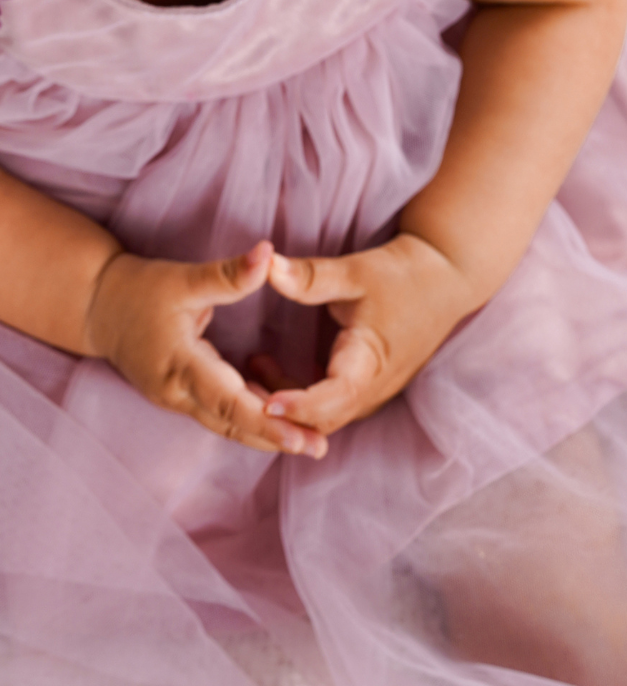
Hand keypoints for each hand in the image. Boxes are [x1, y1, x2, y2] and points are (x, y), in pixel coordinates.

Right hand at [86, 243, 327, 457]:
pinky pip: (216, 414)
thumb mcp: (184, 278)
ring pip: (224, 424)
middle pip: (230, 423)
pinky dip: (246, 419)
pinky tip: (277, 418)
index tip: (301, 435)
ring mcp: (174, 398)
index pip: (227, 400)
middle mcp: (175, 390)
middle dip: (274, 438)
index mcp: (177, 362)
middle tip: (319, 447)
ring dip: (264, 434)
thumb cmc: (139, 290)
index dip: (266, 421)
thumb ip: (228, 274)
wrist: (97, 307)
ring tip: (308, 441)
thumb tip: (268, 253)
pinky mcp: (177, 396)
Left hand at [252, 232, 477, 437]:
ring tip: (250, 374)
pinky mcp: (368, 387)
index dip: (301, 405)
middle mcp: (374, 387)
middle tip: (239, 393)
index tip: (267, 405)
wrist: (445, 280)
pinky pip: (330, 406)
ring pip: (324, 417)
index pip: (335, 397)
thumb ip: (310, 276)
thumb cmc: (403, 275)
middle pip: (324, 419)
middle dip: (283, 415)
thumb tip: (267, 266)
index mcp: (371, 360)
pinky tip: (267, 370)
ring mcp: (373, 392)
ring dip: (287, 407)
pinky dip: (298, 397)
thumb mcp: (355, 271)